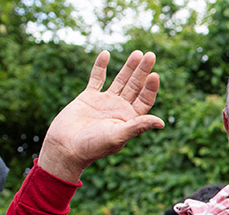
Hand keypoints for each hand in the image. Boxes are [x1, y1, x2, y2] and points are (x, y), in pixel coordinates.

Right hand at [39, 50, 164, 181]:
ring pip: (120, 80)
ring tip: (137, 53)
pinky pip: (96, 79)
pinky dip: (100, 67)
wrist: (66, 147)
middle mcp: (120, 109)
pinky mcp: (88, 97)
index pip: (145, 99)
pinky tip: (106, 54)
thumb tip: (161, 123)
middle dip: (142, 71)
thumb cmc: (93, 146)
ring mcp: (105, 102)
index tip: (154, 74)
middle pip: (135, 86)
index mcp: (130, 119)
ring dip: (128, 67)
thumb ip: (138, 126)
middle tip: (150, 55)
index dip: (150, 87)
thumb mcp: (118, 136)